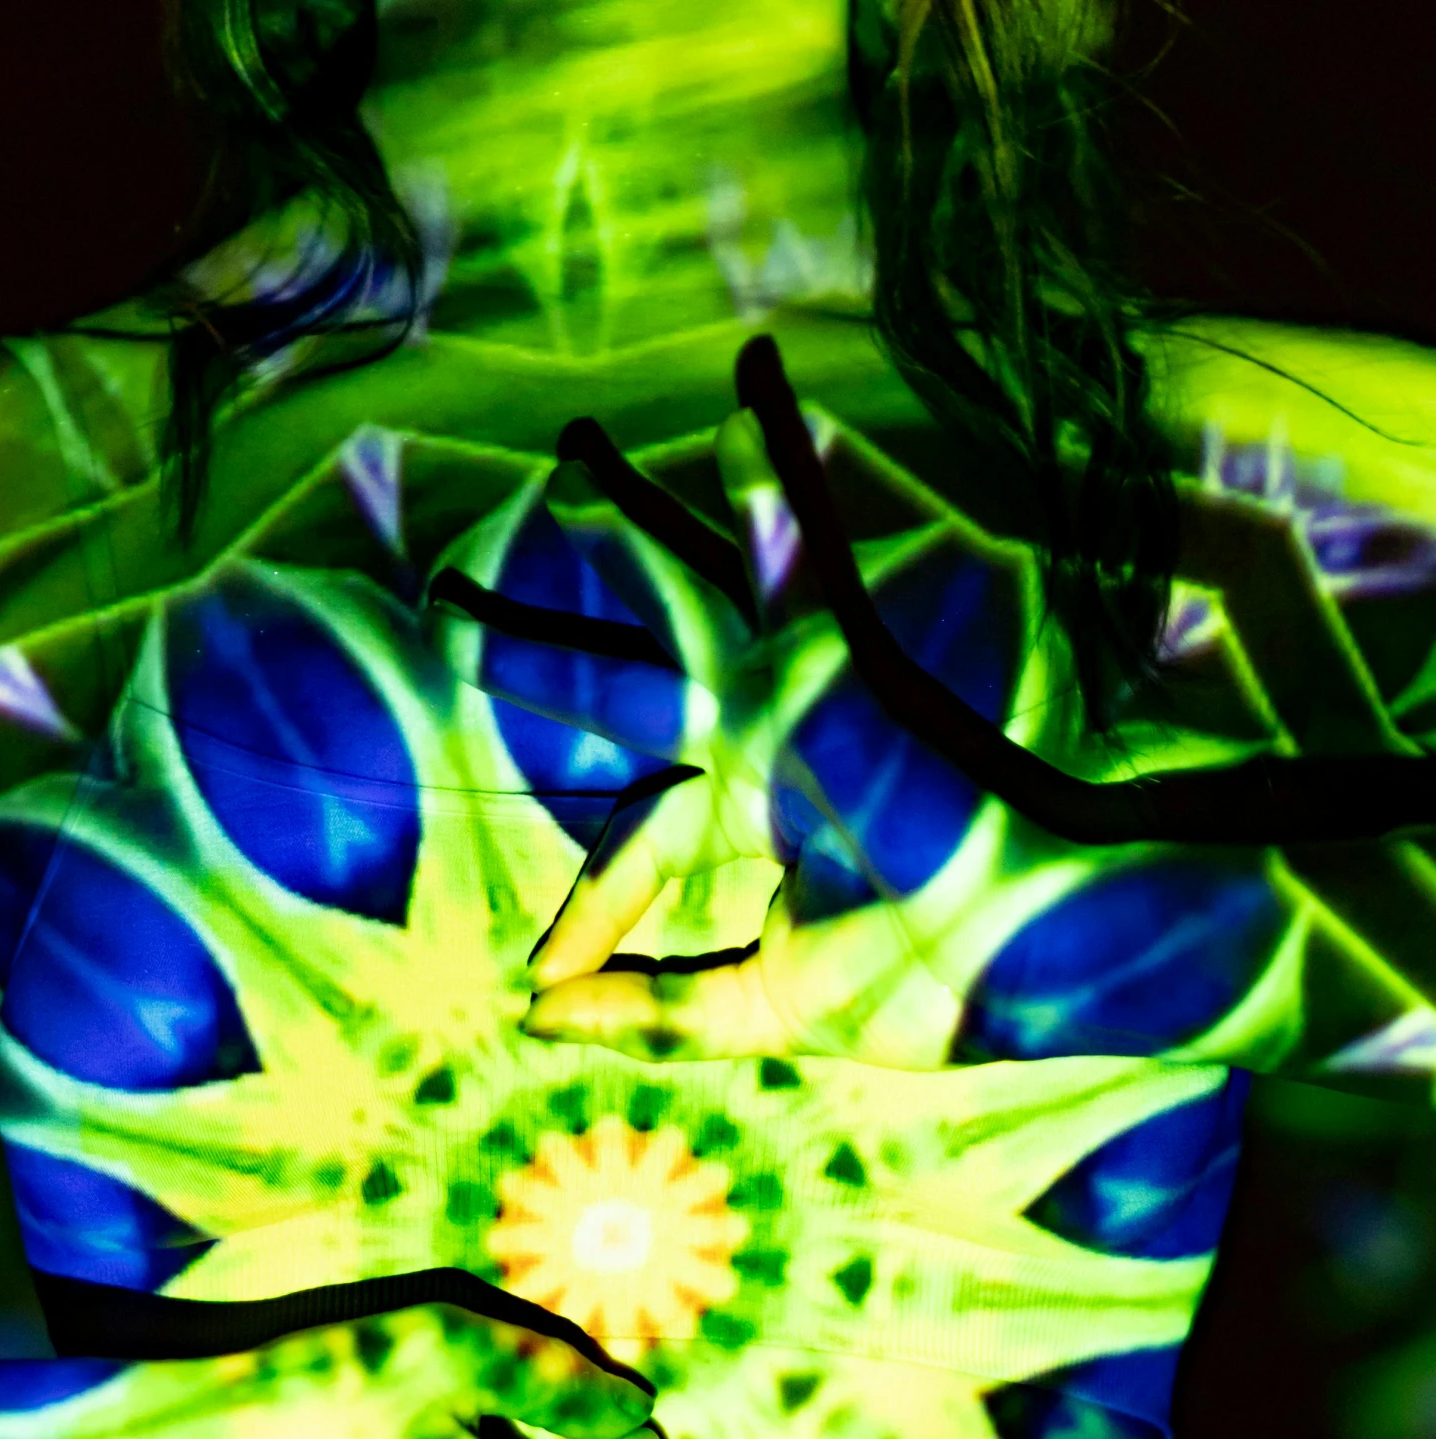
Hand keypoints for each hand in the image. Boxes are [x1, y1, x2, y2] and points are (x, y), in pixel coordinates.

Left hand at [428, 354, 1015, 1070]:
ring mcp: (797, 685)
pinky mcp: (841, 653)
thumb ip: (653, 1007)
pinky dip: (780, 463)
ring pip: (681, 584)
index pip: (638, 836)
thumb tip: (530, 1014)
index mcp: (754, 810)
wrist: (1040, 947)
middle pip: (623, 676)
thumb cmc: (929, 980)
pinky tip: (750, 377)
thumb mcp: (763, 1006)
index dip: (591, 909)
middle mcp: (763, 734)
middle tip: (443, 602)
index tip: (537, 981)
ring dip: (624, 517)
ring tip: (567, 450)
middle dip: (533, 646)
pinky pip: (806, 537)